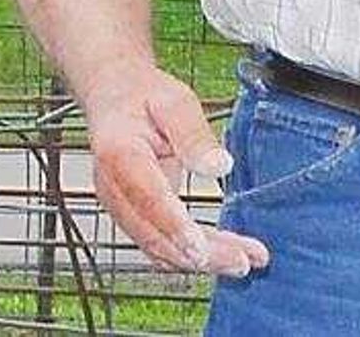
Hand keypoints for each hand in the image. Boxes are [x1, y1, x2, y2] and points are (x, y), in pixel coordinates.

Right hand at [82, 62, 269, 277]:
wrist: (115, 98)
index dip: (175, 228)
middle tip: (243, 262)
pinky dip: (191, 254)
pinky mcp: (134, 214)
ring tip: (245, 262)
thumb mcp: (176, 102)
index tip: (203, 249)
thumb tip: (219, 167)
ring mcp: (122, 207)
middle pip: (155, 234)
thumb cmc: (145, 97)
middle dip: (200, 255)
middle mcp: (115, 189)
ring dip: (201, 260)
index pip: (149, 200)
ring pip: (159, 246)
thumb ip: (195, 135)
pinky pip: (161, 242)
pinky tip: (224, 256)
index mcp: (121, 156)